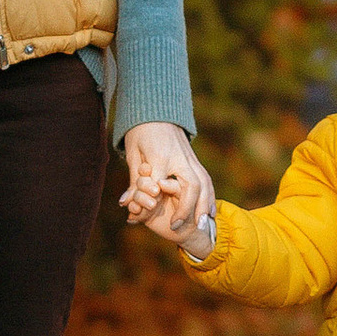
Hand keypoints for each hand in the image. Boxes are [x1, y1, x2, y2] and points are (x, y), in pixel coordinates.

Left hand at [119, 121, 214, 247]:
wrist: (157, 109)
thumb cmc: (141, 131)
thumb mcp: (134, 153)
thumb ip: (135, 180)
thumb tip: (125, 204)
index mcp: (160, 154)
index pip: (159, 183)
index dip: (154, 201)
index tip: (145, 214)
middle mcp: (179, 156)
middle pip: (190, 184)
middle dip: (187, 208)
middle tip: (177, 226)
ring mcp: (189, 157)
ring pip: (203, 182)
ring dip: (204, 205)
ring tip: (201, 224)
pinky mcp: (194, 159)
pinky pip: (206, 179)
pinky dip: (210, 196)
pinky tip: (211, 211)